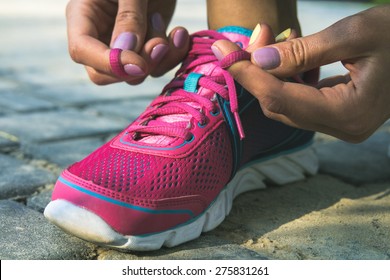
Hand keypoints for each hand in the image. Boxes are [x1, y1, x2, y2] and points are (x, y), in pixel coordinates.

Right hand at [66, 0, 189, 84]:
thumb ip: (129, 16)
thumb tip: (125, 52)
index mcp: (83, 15)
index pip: (81, 51)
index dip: (109, 63)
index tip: (139, 64)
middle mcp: (100, 35)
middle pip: (104, 73)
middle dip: (135, 67)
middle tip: (160, 45)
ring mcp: (123, 45)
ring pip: (133, 75)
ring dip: (158, 60)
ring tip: (174, 32)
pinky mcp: (146, 48)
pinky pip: (155, 67)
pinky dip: (172, 56)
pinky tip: (180, 35)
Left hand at [213, 5, 389, 142]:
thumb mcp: (356, 33)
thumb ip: (303, 50)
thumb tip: (257, 59)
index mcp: (349, 113)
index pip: (280, 98)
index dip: (247, 75)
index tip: (223, 51)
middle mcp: (342, 127)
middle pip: (278, 105)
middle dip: (254, 72)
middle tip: (240, 42)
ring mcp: (339, 123)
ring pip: (285, 103)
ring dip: (268, 73)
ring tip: (265, 39)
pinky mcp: (337, 113)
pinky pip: (298, 99)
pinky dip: (285, 76)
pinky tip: (285, 54)